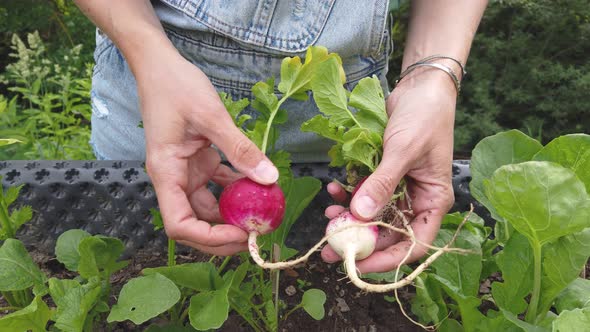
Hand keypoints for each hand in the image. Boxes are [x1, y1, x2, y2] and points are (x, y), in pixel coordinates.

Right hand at [137, 51, 278, 255]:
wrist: (160, 66)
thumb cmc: (175, 86)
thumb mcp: (211, 116)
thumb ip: (240, 149)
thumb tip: (269, 178)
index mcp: (166, 173)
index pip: (180, 225)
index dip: (209, 238)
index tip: (240, 235)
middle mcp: (173, 179)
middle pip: (195, 224)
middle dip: (224, 235)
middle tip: (257, 234)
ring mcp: (186, 172)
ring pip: (208, 207)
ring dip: (233, 214)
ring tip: (262, 214)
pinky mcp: (198, 162)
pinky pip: (217, 186)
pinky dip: (236, 189)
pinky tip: (257, 185)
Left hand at [321, 71, 456, 272]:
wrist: (421, 88)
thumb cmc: (424, 117)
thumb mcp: (403, 151)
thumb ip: (382, 183)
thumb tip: (360, 215)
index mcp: (433, 202)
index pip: (414, 244)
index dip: (387, 259)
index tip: (358, 263)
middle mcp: (417, 200)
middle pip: (389, 234)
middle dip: (360, 240)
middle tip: (329, 247)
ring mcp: (399, 189)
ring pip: (373, 216)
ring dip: (350, 218)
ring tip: (327, 214)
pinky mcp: (384, 176)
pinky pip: (364, 194)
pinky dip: (348, 193)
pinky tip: (333, 188)